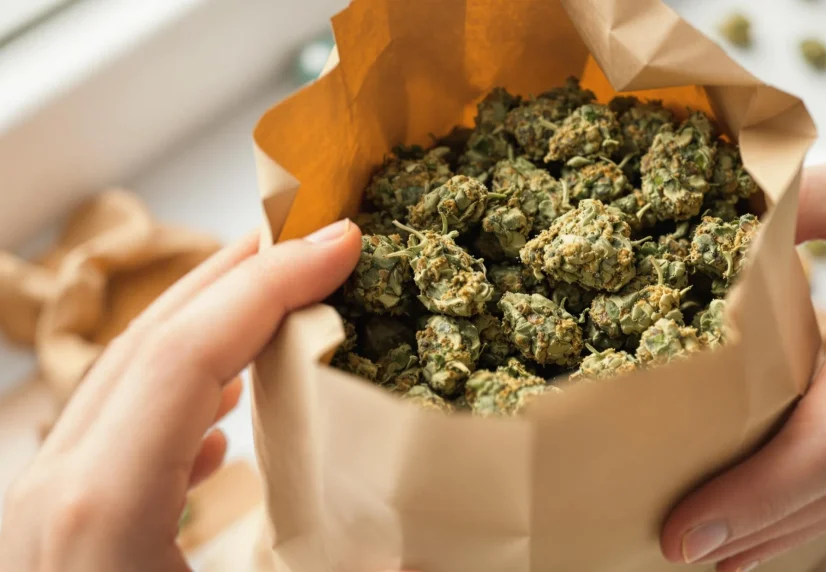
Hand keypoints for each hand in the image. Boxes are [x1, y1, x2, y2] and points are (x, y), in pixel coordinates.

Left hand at [0, 220, 361, 570]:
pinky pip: (114, 430)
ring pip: (123, 378)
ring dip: (210, 324)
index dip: (269, 285)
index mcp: (105, 510)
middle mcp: (57, 492)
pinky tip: (226, 409)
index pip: (187, 354)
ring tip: (279, 300)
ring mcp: (44, 508)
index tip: (340, 245)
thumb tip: (430, 546)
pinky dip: (178, 392)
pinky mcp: (54, 531)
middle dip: (238, 274)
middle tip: (313, 238)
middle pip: (150, 341)